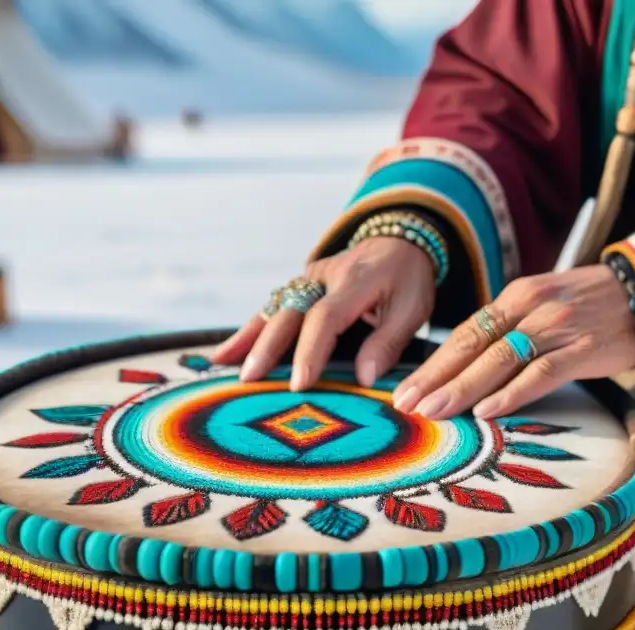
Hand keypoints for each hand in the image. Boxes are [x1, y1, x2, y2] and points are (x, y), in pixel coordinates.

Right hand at [212, 237, 435, 389]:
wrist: (398, 240)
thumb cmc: (408, 280)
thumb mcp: (412, 308)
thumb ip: (389, 342)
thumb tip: (365, 378)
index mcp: (354, 282)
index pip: (326, 318)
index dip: (311, 351)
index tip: (299, 384)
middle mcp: (324, 277)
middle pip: (289, 313)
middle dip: (267, 348)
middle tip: (249, 379)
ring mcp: (307, 279)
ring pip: (273, 309)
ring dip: (248, 338)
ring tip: (222, 364)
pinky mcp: (299, 285)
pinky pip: (271, 308)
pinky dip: (249, 330)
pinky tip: (225, 352)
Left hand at [391, 265, 634, 419]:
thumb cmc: (590, 307)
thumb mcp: (544, 306)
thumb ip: (510, 332)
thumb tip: (468, 372)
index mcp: (515, 297)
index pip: (464, 334)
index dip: (432, 364)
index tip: (404, 391)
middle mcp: (530, 307)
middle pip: (473, 345)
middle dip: (436, 378)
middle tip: (406, 406)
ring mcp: (556, 326)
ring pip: (500, 359)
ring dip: (464, 388)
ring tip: (436, 412)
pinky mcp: (583, 347)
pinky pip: (542, 372)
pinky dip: (513, 392)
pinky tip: (488, 410)